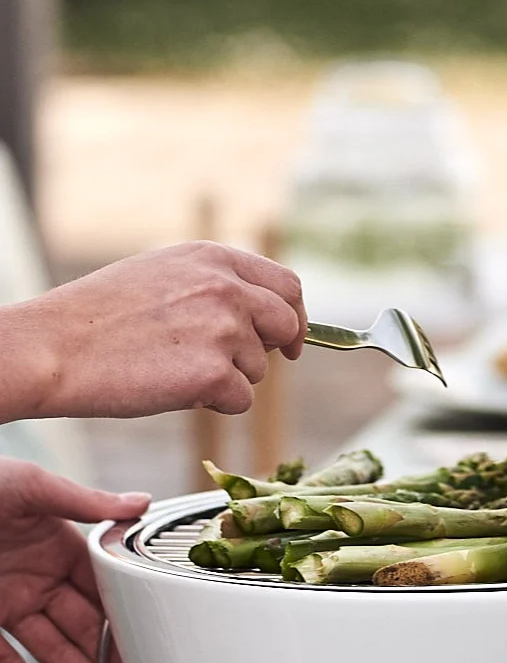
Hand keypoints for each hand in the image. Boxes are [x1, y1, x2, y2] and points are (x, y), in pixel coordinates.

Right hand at [0, 242, 306, 419]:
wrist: (56, 347)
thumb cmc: (98, 316)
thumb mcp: (162, 274)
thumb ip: (213, 284)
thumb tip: (256, 311)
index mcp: (215, 258)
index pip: (285, 284)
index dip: (293, 314)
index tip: (290, 339)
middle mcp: (228, 288)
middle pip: (285, 324)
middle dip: (275, 350)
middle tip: (245, 369)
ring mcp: (225, 329)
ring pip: (257, 369)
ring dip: (227, 379)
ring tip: (173, 371)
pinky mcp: (215, 373)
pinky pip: (239, 401)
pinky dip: (213, 404)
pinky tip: (172, 390)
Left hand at [0, 460, 147, 662]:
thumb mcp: (32, 485)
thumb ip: (85, 501)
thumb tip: (139, 503)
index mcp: (58, 545)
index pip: (103, 587)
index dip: (126, 614)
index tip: (149, 639)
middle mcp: (37, 578)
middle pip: (83, 626)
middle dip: (111, 657)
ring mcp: (8, 602)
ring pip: (51, 649)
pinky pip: (4, 662)